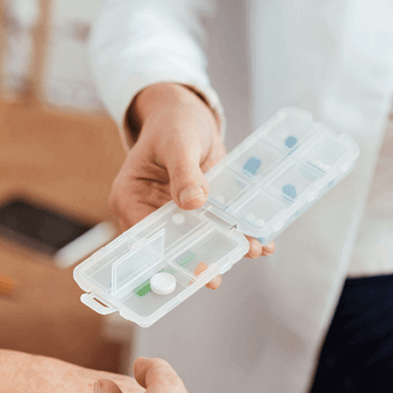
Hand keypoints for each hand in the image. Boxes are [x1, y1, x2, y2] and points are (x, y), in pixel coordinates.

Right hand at [111, 83, 274, 288]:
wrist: (189, 114)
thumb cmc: (173, 123)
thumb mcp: (177, 143)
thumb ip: (184, 172)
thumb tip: (193, 201)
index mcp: (131, 197)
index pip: (144, 235)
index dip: (165, 256)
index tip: (187, 269)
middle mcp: (150, 211)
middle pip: (171, 245)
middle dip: (196, 261)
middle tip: (215, 278)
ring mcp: (177, 213)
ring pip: (199, 240)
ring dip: (224, 250)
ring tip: (252, 251)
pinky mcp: (200, 210)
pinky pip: (218, 227)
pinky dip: (238, 234)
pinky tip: (262, 240)